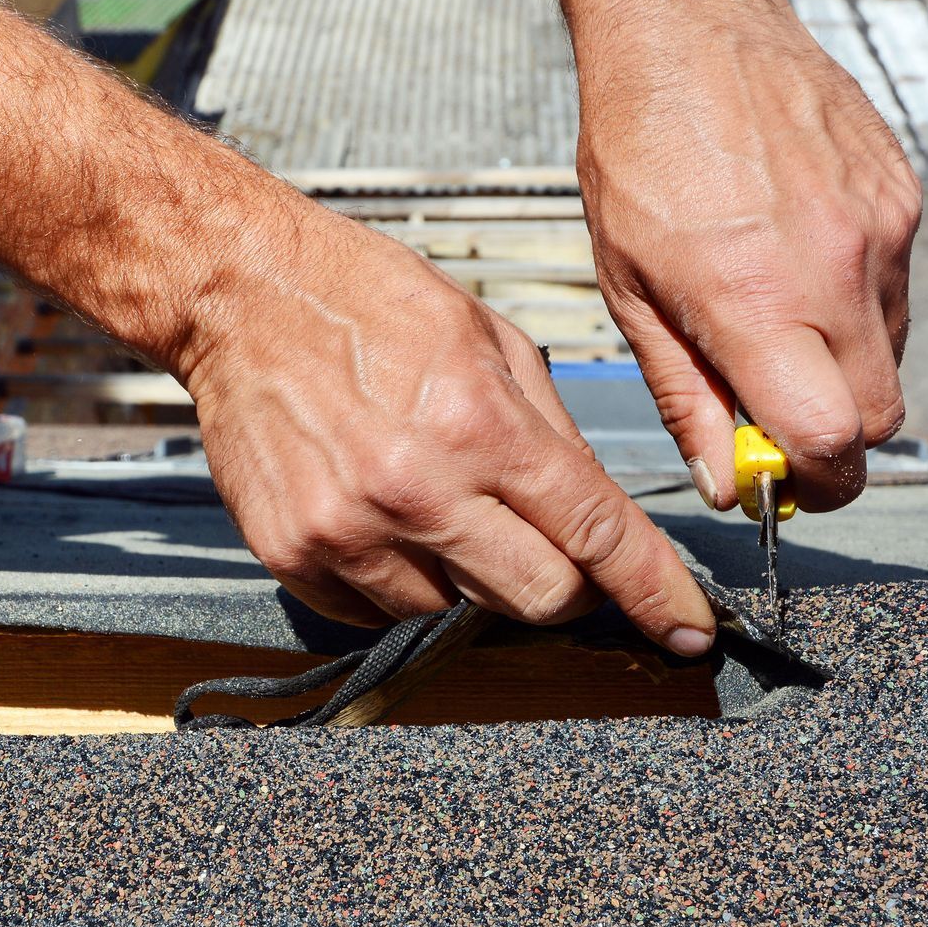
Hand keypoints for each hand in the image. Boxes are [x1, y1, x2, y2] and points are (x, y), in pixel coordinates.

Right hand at [179, 208, 716, 655]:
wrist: (241, 295)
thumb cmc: (366, 302)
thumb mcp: (490, 340)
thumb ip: (552, 434)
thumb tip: (600, 517)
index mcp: (480, 425)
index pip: (596, 535)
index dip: (654, 594)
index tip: (685, 631)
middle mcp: (417, 489)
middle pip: (537, 600)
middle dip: (562, 586)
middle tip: (545, 548)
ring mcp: (349, 531)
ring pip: (454, 616)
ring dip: (467, 580)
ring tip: (434, 507)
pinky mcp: (295, 556)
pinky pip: (375, 613)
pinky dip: (397, 582)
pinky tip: (381, 519)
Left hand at [554, 0, 921, 511]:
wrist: (689, 31)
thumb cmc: (641, 146)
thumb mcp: (630, 293)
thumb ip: (685, 396)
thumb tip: (721, 480)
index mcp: (759, 299)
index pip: (833, 439)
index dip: (814, 483)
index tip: (781, 485)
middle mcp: (837, 267)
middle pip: (882, 418)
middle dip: (834, 442)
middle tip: (775, 427)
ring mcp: (882, 231)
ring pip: (893, 356)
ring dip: (841, 371)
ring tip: (771, 326)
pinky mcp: (904, 199)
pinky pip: (895, 293)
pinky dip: (854, 309)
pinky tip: (795, 270)